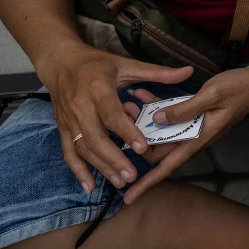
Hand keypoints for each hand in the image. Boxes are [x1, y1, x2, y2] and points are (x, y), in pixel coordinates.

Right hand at [40, 45, 193, 194]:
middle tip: (132, 176)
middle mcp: (80, 106)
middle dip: (114, 159)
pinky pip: (68, 152)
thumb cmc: (97, 63)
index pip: (112, 114)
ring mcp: (69, 120)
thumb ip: (157, 72)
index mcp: (98, 88)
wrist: (60, 62)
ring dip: (101, 167)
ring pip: (83, 148)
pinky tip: (89, 186)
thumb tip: (188, 72)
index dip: (127, 132)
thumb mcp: (127, 64)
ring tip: (120, 182)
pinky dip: (78, 170)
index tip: (142, 148)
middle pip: (96, 137)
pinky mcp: (62, 128)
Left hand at [119, 67, 248, 203]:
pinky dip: (156, 107)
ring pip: (161, 131)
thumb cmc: (239, 89)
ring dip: (144, 120)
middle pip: (158, 149)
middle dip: (137, 140)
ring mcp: (192, 125)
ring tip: (129, 104)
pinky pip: (170, 115)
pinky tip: (144, 95)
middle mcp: (192, 136)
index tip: (128, 197)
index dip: (147, 182)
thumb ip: (184, 108)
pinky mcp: (193, 113)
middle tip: (120, 120)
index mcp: (198, 138)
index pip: (168, 166)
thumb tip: (156, 120)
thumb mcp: (212, 96)